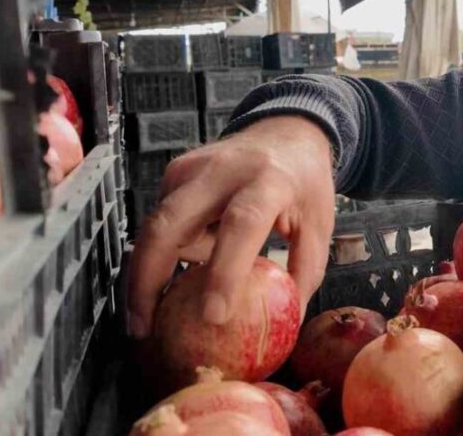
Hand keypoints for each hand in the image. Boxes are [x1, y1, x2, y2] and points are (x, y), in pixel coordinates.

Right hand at [126, 115, 334, 338]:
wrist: (287, 133)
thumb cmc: (305, 185)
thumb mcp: (318, 225)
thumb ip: (303, 275)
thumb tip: (285, 328)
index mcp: (269, 181)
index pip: (242, 224)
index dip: (225, 270)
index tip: (213, 316)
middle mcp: (222, 170)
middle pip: (169, 224)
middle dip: (147, 279)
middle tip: (143, 328)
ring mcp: (191, 168)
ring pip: (157, 228)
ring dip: (153, 272)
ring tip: (157, 311)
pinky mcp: (174, 174)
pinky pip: (161, 223)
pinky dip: (167, 253)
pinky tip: (184, 267)